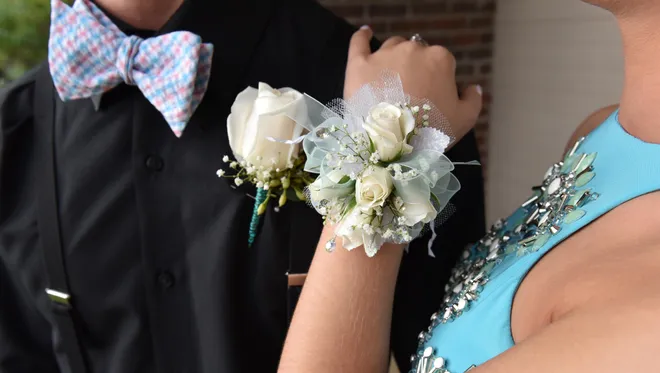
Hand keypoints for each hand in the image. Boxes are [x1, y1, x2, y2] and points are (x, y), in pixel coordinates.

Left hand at [344, 27, 482, 140]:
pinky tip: (366, 34)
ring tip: (390, 80)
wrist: (392, 142)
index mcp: (439, 59)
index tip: (430, 98)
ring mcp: (384, 54)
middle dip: (415, 69)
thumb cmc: (431, 130)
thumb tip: (473, 87)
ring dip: (393, 59)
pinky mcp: (359, 64)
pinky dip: (363, 37)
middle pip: (416, 53)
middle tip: (410, 94)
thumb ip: (473, 99)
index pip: (441, 63)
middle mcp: (412, 49)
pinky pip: (360, 42)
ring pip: (391, 48)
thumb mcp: (464, 120)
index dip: (436, 81)